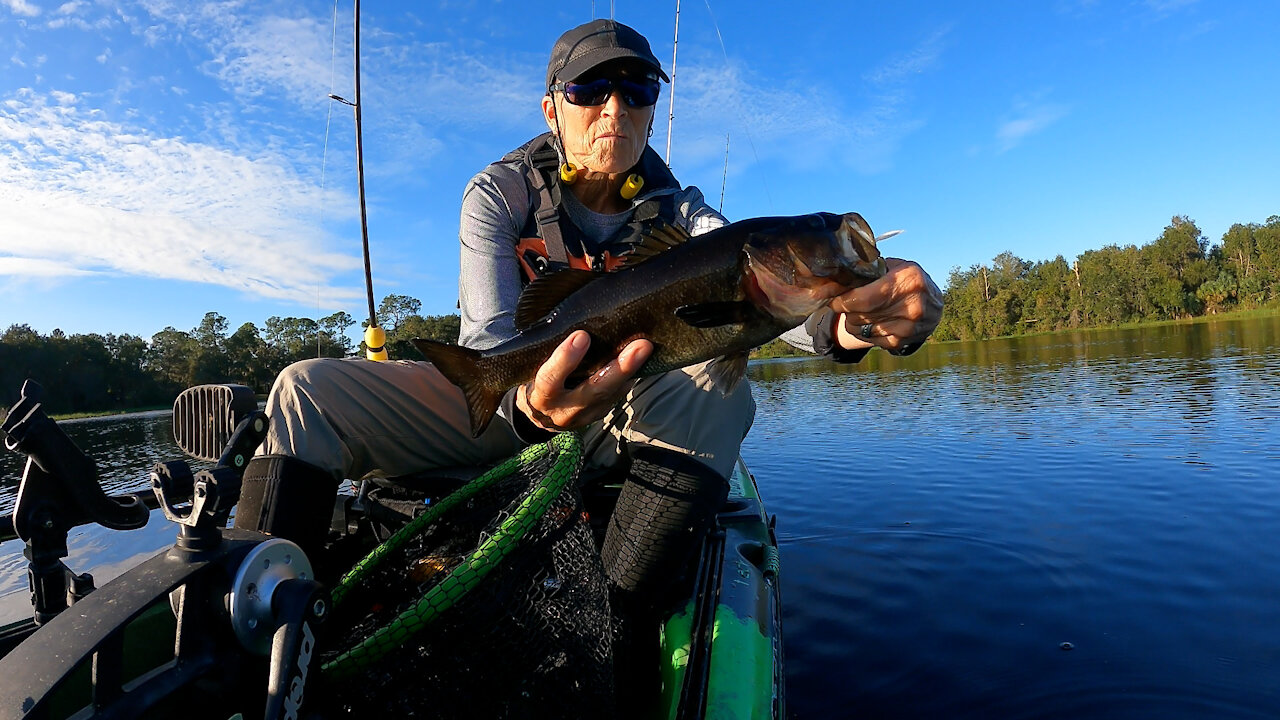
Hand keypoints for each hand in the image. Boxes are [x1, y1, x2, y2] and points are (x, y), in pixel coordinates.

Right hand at [516, 330, 653, 431]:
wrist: (541, 415)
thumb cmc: (537, 379)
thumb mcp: (534, 368)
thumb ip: (548, 351)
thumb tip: (573, 319)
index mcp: (541, 395)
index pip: (550, 379)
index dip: (565, 359)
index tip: (582, 336)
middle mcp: (564, 409)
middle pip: (595, 390)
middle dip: (619, 368)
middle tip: (641, 346)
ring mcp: (585, 415)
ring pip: (612, 393)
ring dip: (632, 371)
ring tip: (648, 348)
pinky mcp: (600, 414)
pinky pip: (618, 394)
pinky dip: (630, 376)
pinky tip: (644, 359)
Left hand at [830, 258, 942, 354]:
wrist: (933, 307)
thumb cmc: (908, 282)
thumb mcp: (895, 266)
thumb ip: (868, 270)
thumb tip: (833, 280)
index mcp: (909, 278)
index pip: (865, 298)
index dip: (843, 301)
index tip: (833, 299)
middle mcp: (912, 304)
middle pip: (860, 314)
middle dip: (846, 309)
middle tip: (845, 302)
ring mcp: (908, 326)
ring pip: (861, 328)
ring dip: (854, 320)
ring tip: (860, 310)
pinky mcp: (902, 341)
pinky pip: (868, 339)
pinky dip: (863, 331)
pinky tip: (870, 321)